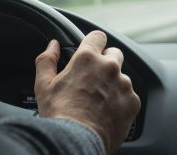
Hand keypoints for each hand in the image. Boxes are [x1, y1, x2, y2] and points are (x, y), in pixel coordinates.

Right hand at [34, 31, 140, 153]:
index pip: (98, 36)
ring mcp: (124, 84)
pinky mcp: (132, 102)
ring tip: (98, 99)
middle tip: (92, 78)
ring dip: (113, 83)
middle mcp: (109, 67)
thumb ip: (47, 60)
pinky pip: (129, 95)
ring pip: (122, 76)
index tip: (90, 50)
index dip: (93, 43)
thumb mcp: (44, 85)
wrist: (77, 140)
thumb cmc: (59, 114)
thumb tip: (52, 46)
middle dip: (105, 61)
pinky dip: (120, 100)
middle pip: (114, 53)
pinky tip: (107, 110)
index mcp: (87, 59)